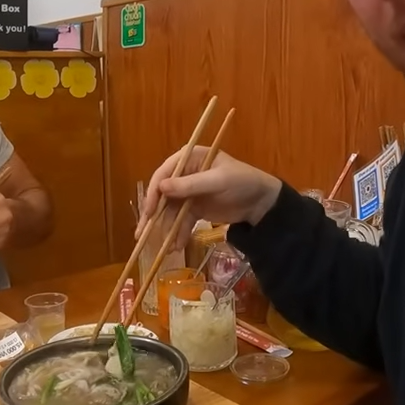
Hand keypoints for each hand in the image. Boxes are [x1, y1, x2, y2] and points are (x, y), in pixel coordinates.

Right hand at [136, 146, 281, 251]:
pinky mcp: (194, 208)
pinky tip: (177, 245)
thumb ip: (190, 185)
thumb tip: (162, 187)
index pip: (164, 172)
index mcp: (190, 158)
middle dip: (154, 214)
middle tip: (142, 234)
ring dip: (166, 228)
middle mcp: (185, 173)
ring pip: (170, 210)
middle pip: (163, 193)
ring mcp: (188, 192)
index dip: (154, 192)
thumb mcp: (218, 181)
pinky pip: (181, 221)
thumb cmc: (242, 182)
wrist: (261, 202)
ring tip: (165, 246)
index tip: (150, 211)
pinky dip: (178, 233)